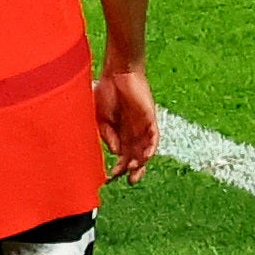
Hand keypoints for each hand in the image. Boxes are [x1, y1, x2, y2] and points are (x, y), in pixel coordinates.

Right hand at [96, 63, 158, 182]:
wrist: (117, 73)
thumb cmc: (106, 92)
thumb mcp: (101, 119)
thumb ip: (107, 135)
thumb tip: (114, 152)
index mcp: (119, 132)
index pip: (122, 155)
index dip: (118, 168)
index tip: (110, 179)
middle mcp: (132, 131)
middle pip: (136, 156)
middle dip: (133, 170)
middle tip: (130, 182)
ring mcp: (142, 125)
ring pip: (145, 149)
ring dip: (141, 162)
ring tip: (135, 172)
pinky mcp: (150, 117)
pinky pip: (154, 136)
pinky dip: (150, 147)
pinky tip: (146, 158)